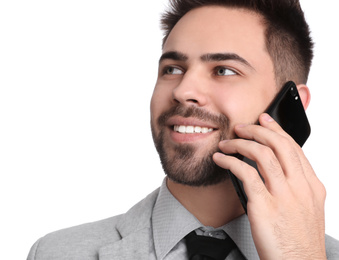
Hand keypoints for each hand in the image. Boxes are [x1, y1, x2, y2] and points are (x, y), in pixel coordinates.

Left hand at [213, 113, 325, 259]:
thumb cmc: (299, 241)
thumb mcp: (305, 210)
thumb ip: (294, 187)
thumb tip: (274, 169)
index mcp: (312, 186)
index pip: (294, 147)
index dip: (277, 130)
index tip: (264, 120)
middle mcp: (300, 187)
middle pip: (279, 145)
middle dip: (257, 130)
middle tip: (241, 126)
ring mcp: (284, 196)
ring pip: (262, 154)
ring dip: (241, 143)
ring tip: (226, 143)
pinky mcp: (264, 206)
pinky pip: (245, 174)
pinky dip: (230, 162)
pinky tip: (221, 159)